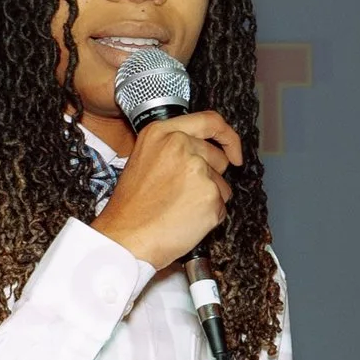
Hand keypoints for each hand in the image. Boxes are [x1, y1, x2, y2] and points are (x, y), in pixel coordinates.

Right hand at [92, 112, 241, 269]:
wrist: (126, 238)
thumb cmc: (131, 208)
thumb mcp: (144, 160)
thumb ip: (173, 148)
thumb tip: (204, 152)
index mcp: (162, 132)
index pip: (210, 121)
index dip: (228, 137)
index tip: (234, 152)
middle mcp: (182, 145)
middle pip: (219, 157)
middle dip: (211, 177)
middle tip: (184, 194)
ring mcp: (198, 169)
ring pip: (222, 185)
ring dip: (209, 198)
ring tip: (179, 208)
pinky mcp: (210, 195)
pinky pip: (221, 207)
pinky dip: (209, 217)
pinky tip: (185, 220)